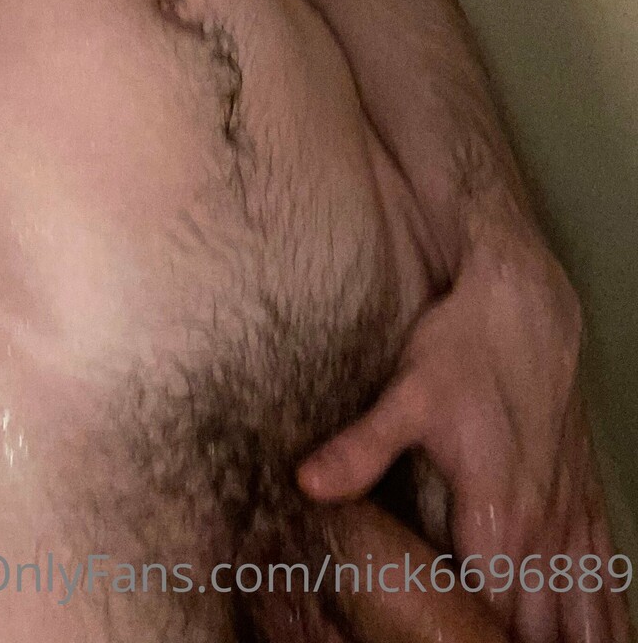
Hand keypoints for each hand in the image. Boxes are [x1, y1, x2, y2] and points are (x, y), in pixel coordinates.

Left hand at [296, 221, 632, 642]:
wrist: (525, 303)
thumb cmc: (463, 348)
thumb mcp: (405, 395)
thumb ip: (360, 448)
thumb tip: (306, 483)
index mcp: (498, 523)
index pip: (482, 624)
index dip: (454, 642)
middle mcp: (542, 535)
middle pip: (532, 631)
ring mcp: (571, 520)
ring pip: (580, 617)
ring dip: (556, 641)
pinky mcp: (584, 501)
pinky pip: (605, 581)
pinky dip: (601, 619)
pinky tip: (597, 640)